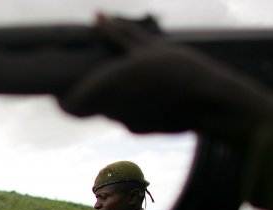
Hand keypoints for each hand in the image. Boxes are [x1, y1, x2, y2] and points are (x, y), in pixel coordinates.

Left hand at [58, 14, 272, 141]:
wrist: (212, 103)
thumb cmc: (182, 70)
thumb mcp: (150, 46)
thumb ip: (119, 35)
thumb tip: (97, 17)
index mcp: (108, 84)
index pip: (69, 105)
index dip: (62, 100)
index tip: (61, 89)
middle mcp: (112, 108)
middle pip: (88, 106)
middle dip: (89, 92)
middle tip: (95, 75)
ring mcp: (126, 122)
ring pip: (107, 111)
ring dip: (110, 98)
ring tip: (129, 79)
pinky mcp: (140, 130)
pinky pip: (125, 117)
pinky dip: (129, 106)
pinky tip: (148, 92)